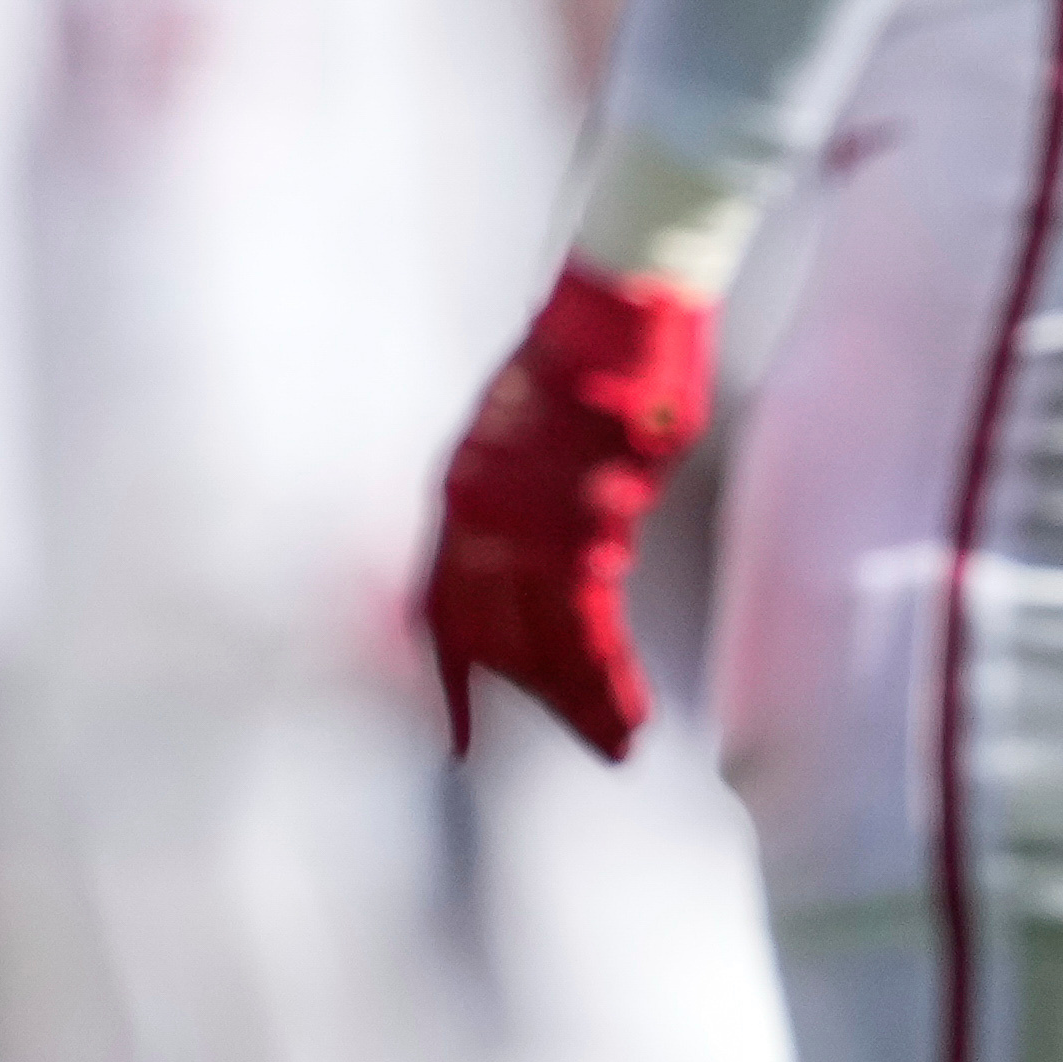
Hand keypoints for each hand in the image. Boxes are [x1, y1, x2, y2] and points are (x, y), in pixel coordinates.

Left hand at [425, 261, 712, 758]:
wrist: (614, 316)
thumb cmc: (578, 372)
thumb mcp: (517, 443)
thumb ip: (509, 505)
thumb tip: (534, 568)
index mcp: (461, 491)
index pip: (440, 601)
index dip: (450, 672)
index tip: (455, 735)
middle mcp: (480, 510)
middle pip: (493, 630)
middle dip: (532, 696)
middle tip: (579, 745)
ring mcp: (529, 514)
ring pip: (542, 635)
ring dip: (578, 697)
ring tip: (614, 744)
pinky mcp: (585, 512)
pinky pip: (584, 612)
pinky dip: (602, 667)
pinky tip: (622, 704)